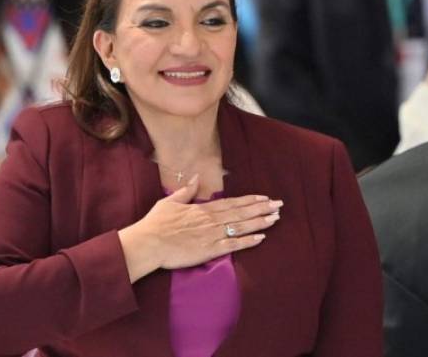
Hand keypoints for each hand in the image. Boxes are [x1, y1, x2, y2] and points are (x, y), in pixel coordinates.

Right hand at [118, 175, 282, 281]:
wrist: (149, 242)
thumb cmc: (156, 223)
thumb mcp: (170, 202)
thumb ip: (186, 191)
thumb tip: (195, 177)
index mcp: (203, 209)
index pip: (232, 202)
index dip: (249, 200)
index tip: (264, 198)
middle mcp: (211, 220)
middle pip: (241, 213)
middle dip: (261, 209)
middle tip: (279, 206)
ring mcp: (212, 235)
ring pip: (241, 227)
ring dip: (259, 222)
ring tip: (275, 219)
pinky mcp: (209, 250)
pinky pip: (233, 245)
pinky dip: (248, 241)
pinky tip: (261, 238)